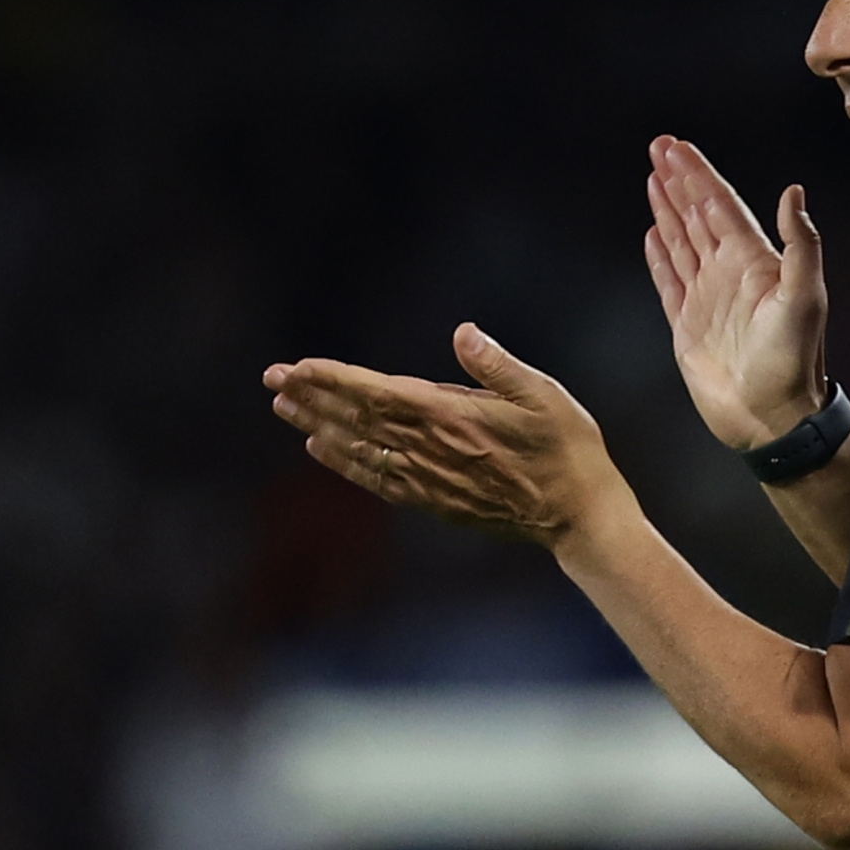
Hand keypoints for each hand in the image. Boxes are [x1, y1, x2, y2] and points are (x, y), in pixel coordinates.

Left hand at [262, 323, 632, 550]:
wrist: (578, 516)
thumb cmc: (568, 449)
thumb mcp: (545, 395)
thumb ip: (498, 366)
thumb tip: (462, 333)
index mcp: (452, 418)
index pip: (378, 394)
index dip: (334, 380)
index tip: (297, 367)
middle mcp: (431, 450)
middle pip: (358, 421)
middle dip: (312, 398)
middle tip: (272, 380)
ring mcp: (429, 480)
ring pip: (360, 450)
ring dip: (319, 427)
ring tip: (284, 409)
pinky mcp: (434, 501)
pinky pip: (378, 479)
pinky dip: (345, 463)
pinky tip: (322, 450)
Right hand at [644, 135, 827, 449]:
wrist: (772, 417)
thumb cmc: (793, 361)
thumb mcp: (805, 297)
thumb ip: (801, 244)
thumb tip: (793, 192)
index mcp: (754, 261)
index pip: (721, 206)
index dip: (698, 175)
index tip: (676, 148)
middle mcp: (728, 273)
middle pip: (697, 215)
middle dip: (678, 180)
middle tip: (657, 147)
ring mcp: (706, 298)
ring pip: (681, 241)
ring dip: (667, 209)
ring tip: (652, 178)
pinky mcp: (688, 325)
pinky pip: (669, 281)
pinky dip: (659, 257)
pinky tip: (652, 234)